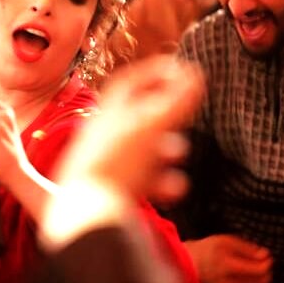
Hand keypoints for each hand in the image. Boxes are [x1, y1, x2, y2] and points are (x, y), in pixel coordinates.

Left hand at [54, 55, 203, 203]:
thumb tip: (196, 74)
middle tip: (184, 114)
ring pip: (141, 149)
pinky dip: (162, 181)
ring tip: (181, 153)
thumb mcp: (150, 126)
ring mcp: (106, 163)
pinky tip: (176, 187)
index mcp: (108, 113)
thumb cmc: (116, 164)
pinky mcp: (111, 191)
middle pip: (135, 115)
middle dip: (165, 113)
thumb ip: (175, 101)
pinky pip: (141, 180)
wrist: (87, 214)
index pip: (130, 81)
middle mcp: (103, 136)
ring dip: (165, 150)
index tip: (180, 68)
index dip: (156, 71)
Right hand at [185, 234, 272, 282]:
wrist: (191, 262)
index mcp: (227, 264)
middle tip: (263, 262)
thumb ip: (247, 247)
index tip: (266, 256)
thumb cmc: (209, 248)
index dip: (267, 263)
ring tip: (257, 270)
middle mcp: (228, 280)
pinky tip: (252, 281)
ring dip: (263, 280)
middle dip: (267, 271)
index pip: (259, 270)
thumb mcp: (226, 240)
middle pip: (261, 281)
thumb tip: (266, 255)